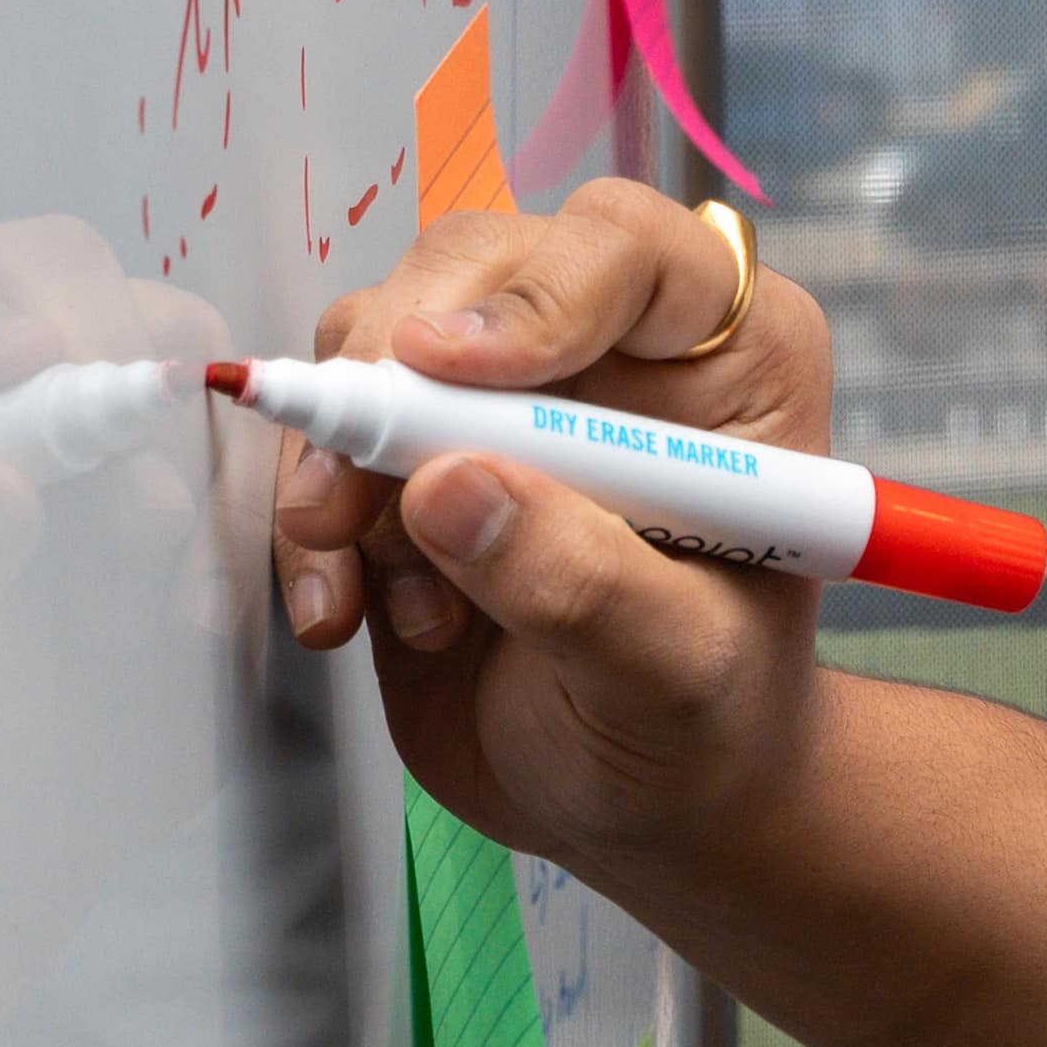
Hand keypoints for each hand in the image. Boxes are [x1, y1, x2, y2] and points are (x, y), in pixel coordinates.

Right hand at [260, 176, 841, 880]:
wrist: (644, 796)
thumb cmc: (706, 722)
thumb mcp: (675, 672)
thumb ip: (582, 583)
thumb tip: (447, 488)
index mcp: (732, 361)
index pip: (632, 251)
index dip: (535, 290)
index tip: (444, 368)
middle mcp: (617, 345)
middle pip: (475, 268)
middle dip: (393, 383)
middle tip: (347, 506)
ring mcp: (509, 391)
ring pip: (379, 342)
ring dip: (345, 468)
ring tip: (380, 604)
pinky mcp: (420, 450)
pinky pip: (330, 434)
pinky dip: (313, 523)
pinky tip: (348, 615)